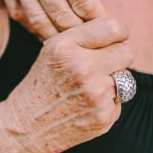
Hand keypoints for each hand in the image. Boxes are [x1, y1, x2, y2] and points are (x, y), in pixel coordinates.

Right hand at [0, 0, 127, 39]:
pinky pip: (20, 15)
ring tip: (76, 47)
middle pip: (63, 17)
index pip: (83, 2)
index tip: (111, 30)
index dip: (99, 20)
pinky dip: (36, 29)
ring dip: (60, 37)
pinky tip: (49, 35)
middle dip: (83, 34)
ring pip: (40, 22)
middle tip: (98, 43)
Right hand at [2, 17, 132, 152]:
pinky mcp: (104, 115)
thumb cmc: (43, 83)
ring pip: (126, 76)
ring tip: (88, 88)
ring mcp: (95, 93)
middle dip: (116, 57)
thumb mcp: (52, 49)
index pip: (113, 28)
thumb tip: (121, 32)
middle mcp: (82, 67)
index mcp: (66, 46)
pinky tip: (88, 104)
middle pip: (125, 52)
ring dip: (113, 80)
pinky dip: (109, 101)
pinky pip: (122, 99)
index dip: (119, 33)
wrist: (26, 125)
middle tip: (99, 66)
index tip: (118, 38)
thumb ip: (84, 36)